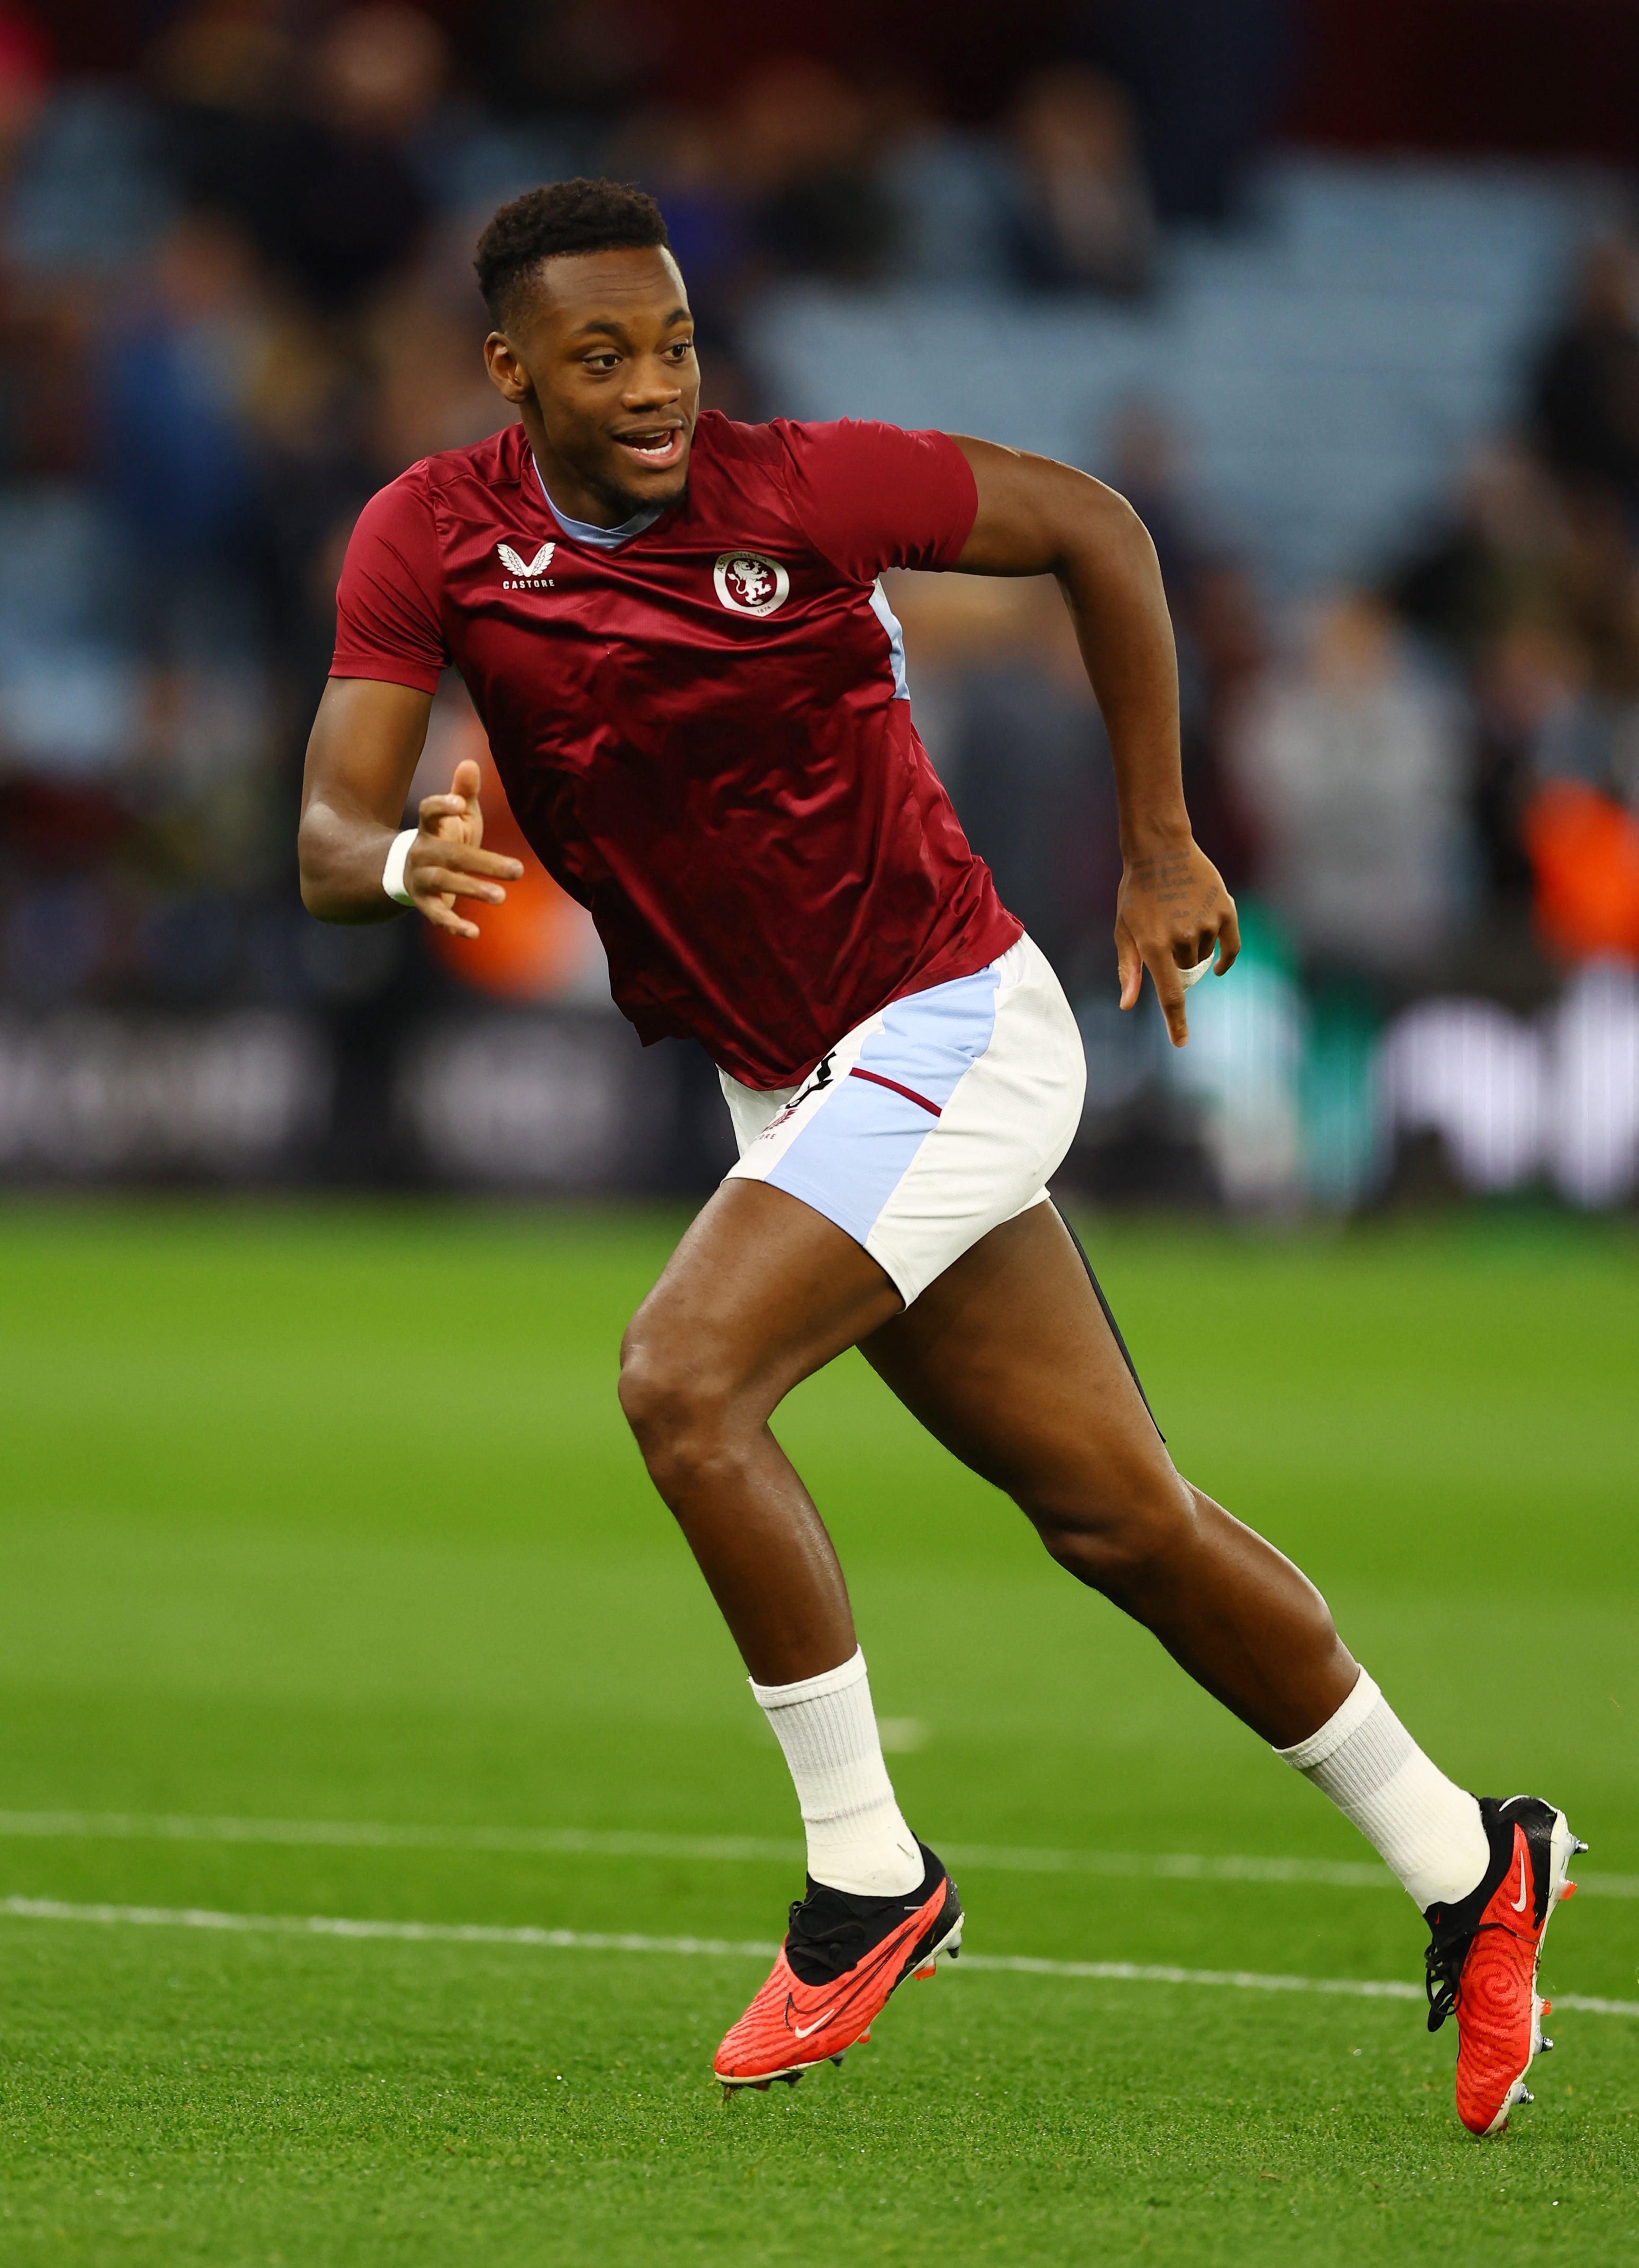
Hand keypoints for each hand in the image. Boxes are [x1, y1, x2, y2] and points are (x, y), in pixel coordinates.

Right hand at [403, 757, 523, 939]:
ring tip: (502, 897)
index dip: (442, 806)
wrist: (408, 872)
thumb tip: (471, 762)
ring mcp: (421, 878)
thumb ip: (463, 792)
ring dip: (472, 889)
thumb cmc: (445, 838)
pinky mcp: (424, 903)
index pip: (428, 811)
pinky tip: (475, 933)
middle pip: (451, 854)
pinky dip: (455, 925)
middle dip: (483, 862)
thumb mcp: (456, 817)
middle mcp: (421, 851)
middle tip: (518, 871)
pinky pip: (437, 916)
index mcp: (429, 827)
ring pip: (444, 883)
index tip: (460, 805)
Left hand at [1115, 836, 1239, 1046]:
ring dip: (1196, 950)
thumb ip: (1128, 969)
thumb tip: (1128, 1005)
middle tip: (1166, 936)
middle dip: (1177, 964)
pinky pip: (1231, 947)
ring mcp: (1207, 923)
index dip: (1176, 1023)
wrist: (1160, 850)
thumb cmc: (1136, 893)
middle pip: (1187, 972)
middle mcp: (1182, 938)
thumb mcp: (1124, 930)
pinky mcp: (1226, 910)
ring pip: (1205, 957)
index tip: (1181, 1043)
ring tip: (1181, 920)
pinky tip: (1218, 967)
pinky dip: (1225, 959)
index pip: (1170, 995)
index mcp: (1153, 946)